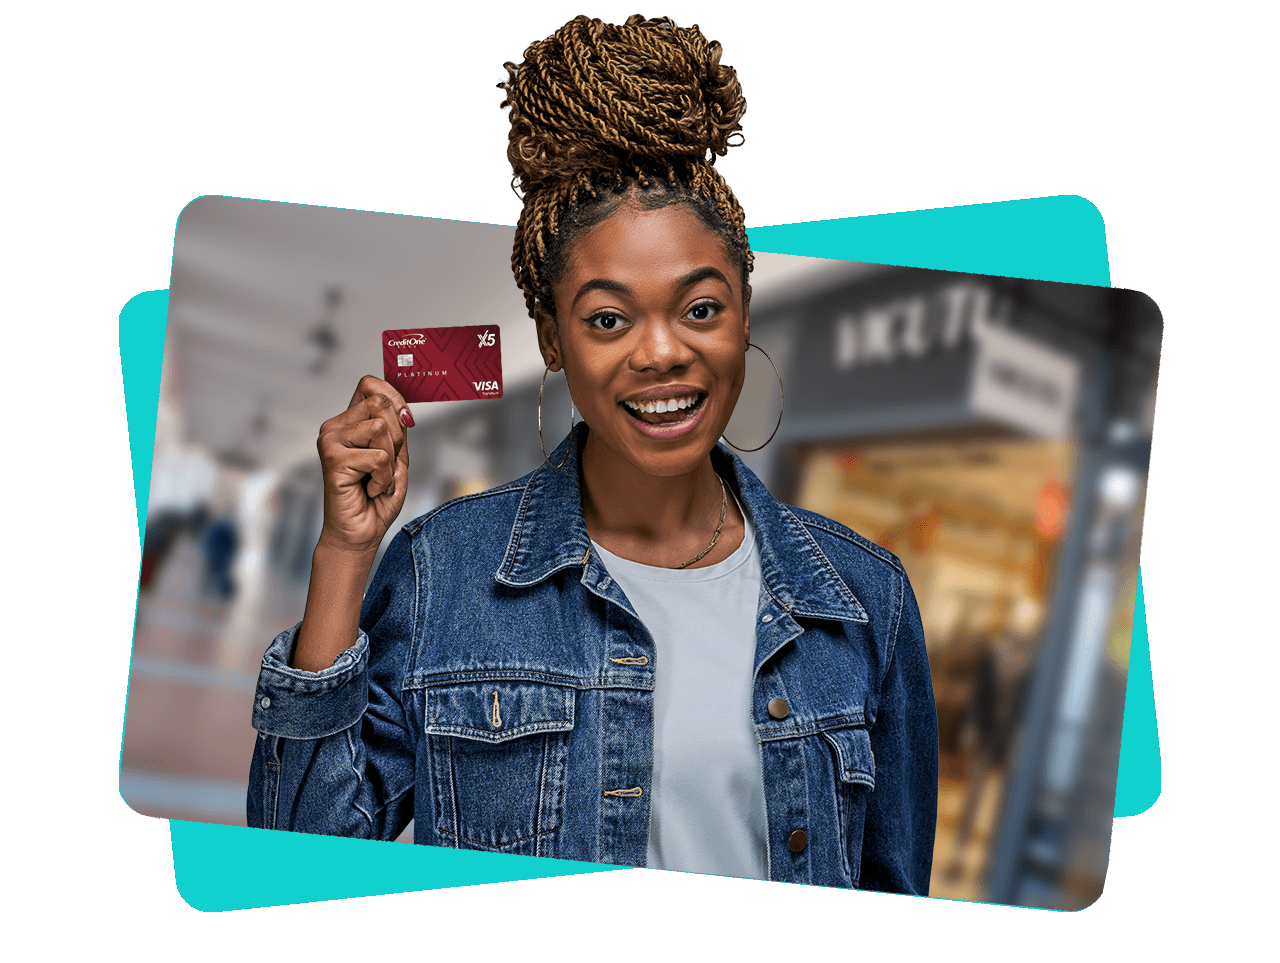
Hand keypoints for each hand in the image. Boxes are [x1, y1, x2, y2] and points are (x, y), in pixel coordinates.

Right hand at [315, 376, 413, 556]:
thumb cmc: (377, 497)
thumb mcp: (396, 457)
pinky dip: (384, 477)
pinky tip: (370, 489)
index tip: (405, 422)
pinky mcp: (333, 458)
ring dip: (390, 459)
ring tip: (376, 477)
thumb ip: (397, 429)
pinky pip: (379, 456)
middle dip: (397, 436)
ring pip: (380, 428)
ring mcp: (330, 440)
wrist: (360, 533)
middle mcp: (335, 427)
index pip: (370, 384)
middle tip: (386, 463)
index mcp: (349, 422)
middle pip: (380, 403)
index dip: (395, 398)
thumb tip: (403, 408)